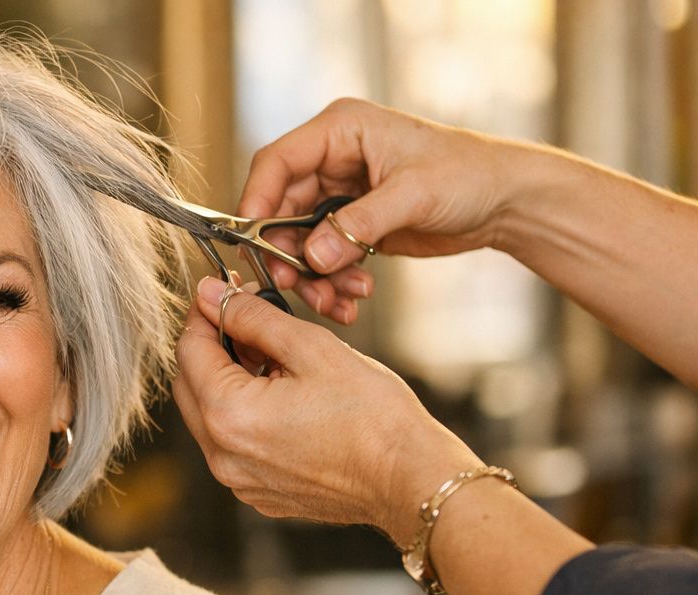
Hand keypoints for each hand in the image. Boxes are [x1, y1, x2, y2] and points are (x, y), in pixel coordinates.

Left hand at [172, 277, 479, 543]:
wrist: (410, 479)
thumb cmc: (373, 416)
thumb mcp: (312, 348)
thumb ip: (253, 318)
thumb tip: (210, 294)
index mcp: (228, 417)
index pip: (188, 351)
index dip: (204, 313)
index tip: (225, 292)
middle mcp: (221, 456)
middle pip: (189, 385)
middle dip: (212, 346)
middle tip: (250, 319)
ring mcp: (238, 481)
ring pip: (210, 416)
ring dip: (229, 380)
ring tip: (277, 359)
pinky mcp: (258, 493)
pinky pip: (234, 445)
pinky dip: (246, 414)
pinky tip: (283, 397)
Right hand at [241, 98, 518, 324]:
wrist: (505, 201)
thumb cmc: (469, 175)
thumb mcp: (413, 195)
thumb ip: (357, 225)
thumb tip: (311, 257)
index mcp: (340, 131)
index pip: (277, 162)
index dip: (257, 201)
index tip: (252, 241)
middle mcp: (332, 161)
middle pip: (280, 210)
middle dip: (287, 253)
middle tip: (295, 284)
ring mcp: (340, 196)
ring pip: (299, 242)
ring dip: (313, 277)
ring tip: (340, 300)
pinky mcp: (351, 226)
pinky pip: (322, 258)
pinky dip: (331, 283)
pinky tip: (354, 298)